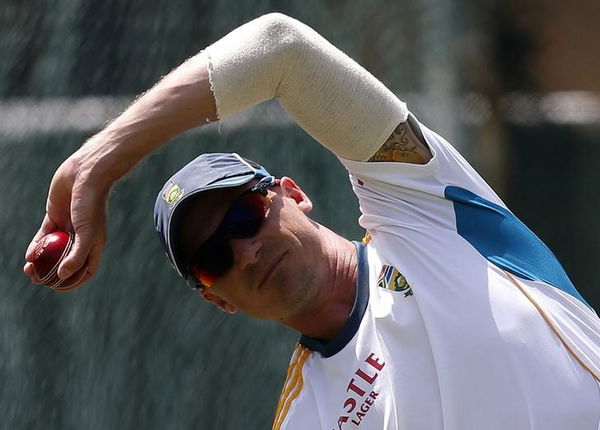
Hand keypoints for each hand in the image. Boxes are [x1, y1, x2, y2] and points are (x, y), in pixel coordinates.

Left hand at [24, 148, 110, 290]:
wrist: (87, 174)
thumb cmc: (91, 204)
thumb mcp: (87, 233)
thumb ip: (77, 256)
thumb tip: (63, 275)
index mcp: (95, 244)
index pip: (86, 269)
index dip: (74, 281)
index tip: (58, 288)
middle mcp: (82, 237)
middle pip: (66, 261)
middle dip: (52, 273)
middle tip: (38, 280)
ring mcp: (68, 227)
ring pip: (53, 250)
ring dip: (41, 261)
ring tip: (29, 270)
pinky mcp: (55, 215)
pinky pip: (44, 235)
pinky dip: (37, 245)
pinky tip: (29, 255)